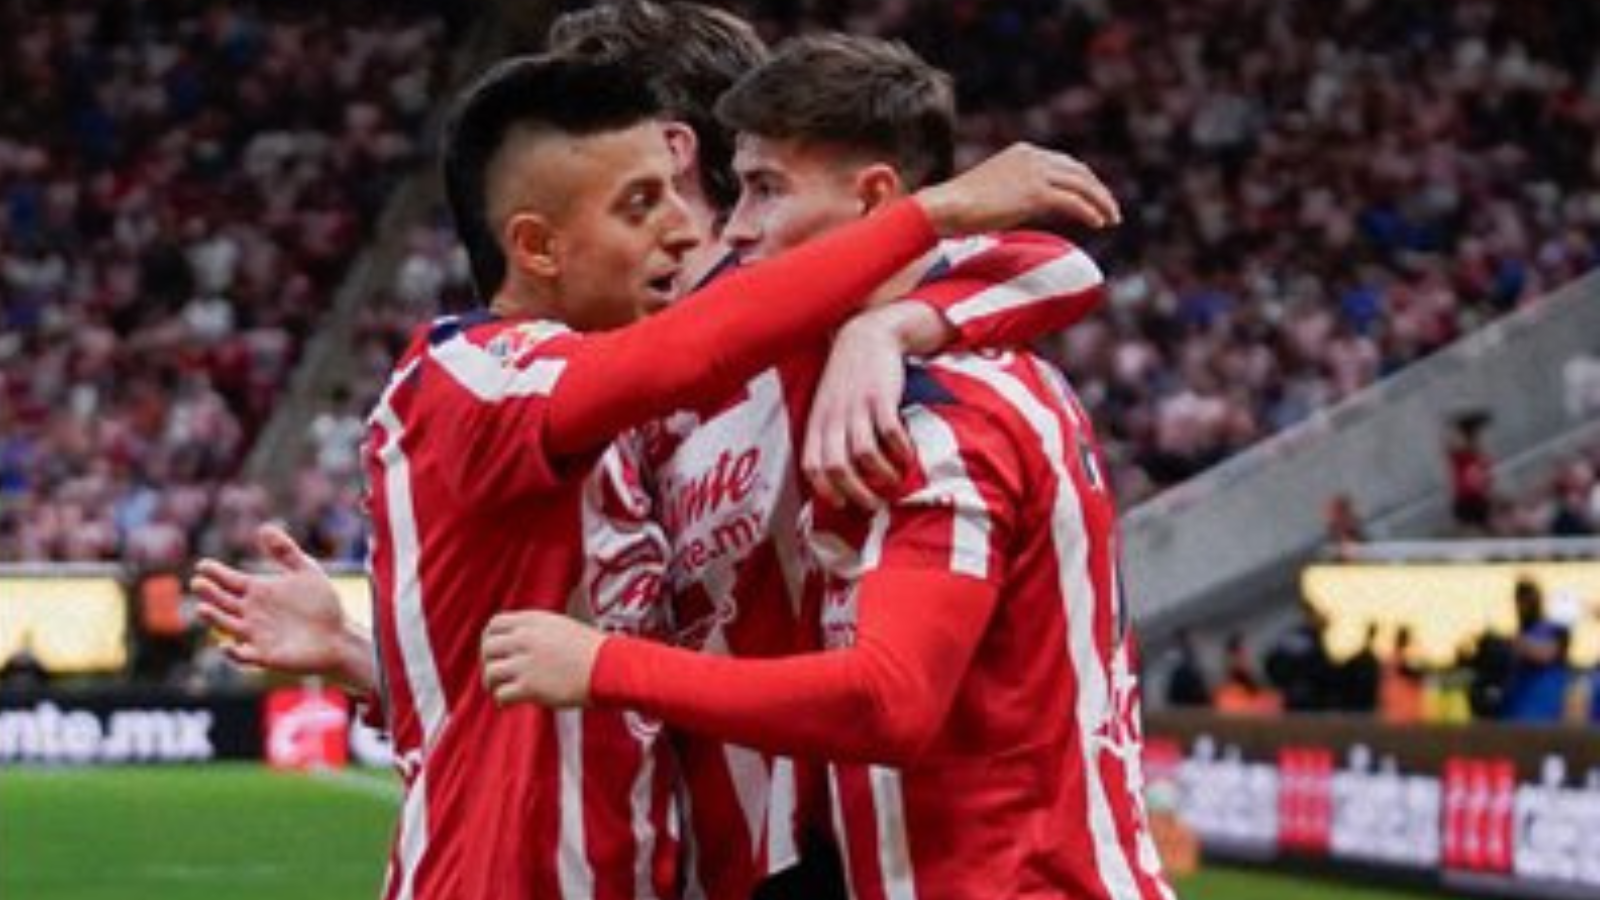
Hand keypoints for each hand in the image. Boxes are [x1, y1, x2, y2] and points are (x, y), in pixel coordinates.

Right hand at [192, 524, 374, 691]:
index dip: (215, 573)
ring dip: (214, 618)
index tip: (203, 565)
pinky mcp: (264, 655)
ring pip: (227, 625)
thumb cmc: (322, 603)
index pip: (229, 580)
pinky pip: (243, 655)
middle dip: (209, 593)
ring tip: (203, 609)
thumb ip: (285, 551)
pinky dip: (233, 652)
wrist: (339, 636)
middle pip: (222, 601)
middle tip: (198, 583)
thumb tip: (263, 528)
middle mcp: (251, 612)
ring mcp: (255, 634)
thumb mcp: (306, 571)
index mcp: (258, 591)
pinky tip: (227, 646)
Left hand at [481, 611, 606, 707]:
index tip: (494, 652)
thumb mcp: (562, 627)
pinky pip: (501, 694)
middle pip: (487, 648)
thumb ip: (537, 631)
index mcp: (533, 620)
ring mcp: (526, 663)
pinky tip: (507, 704)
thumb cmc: (593, 650)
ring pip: (490, 672)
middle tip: (494, 675)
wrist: (610, 666)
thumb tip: (519, 643)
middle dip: (487, 662)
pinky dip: (501, 701)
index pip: (494, 624)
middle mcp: (525, 638)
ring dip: (492, 684)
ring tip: (500, 691)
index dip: (489, 639)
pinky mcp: (530, 687)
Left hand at [805, 306, 930, 508]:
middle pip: (838, 468)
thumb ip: (828, 436)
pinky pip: (889, 432)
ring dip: (882, 475)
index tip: (842, 504)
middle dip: (857, 493)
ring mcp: (856, 407)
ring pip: (863, 454)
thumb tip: (838, 476)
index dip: (825, 491)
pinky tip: (908, 456)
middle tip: (875, 504)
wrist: (866, 335)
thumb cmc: (847, 378)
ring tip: (894, 481)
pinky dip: (900, 450)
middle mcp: (833, 417)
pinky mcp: (880, 396)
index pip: (812, 467)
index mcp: (817, 423)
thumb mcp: (828, 406)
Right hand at [915, 143, 1120, 236]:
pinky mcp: (1035, 193)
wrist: (947, 206)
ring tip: (1112, 218)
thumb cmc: (962, 205)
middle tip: (1111, 209)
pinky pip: (1072, 202)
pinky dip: (1089, 212)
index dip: (1083, 181)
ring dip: (1101, 202)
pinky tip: (1099, 223)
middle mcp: (1033, 156)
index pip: (1065, 163)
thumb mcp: (997, 189)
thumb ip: (1019, 191)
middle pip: (1078, 171)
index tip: (1094, 197)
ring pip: (1081, 185)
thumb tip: (1031, 207)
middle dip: (1098, 190)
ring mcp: (1034, 173)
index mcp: (1024, 152)